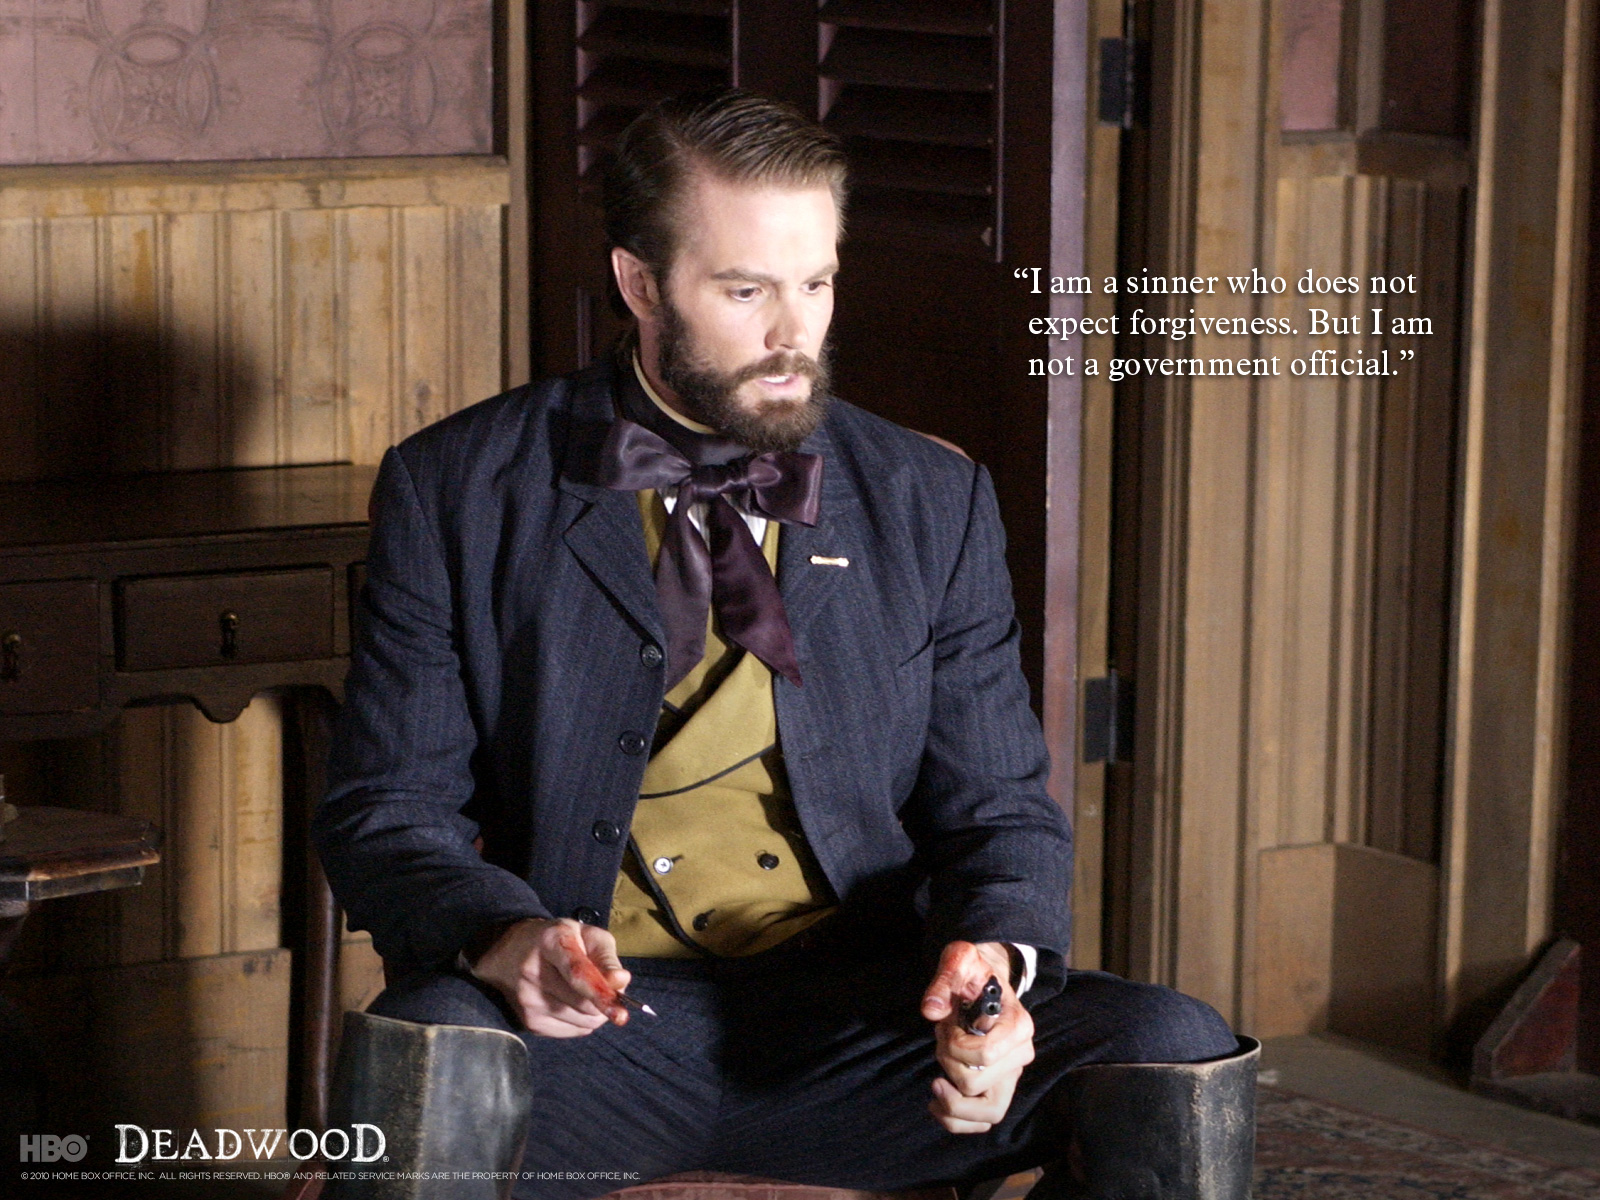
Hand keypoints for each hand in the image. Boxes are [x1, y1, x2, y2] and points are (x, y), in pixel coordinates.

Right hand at [470, 917, 632, 1037]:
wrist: (509, 953)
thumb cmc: (558, 941)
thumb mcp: (586, 935)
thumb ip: (607, 958)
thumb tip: (621, 982)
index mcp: (550, 942)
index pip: (577, 973)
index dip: (601, 993)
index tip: (621, 1014)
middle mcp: (532, 972)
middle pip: (583, 1003)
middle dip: (603, 1001)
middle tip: (602, 986)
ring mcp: (527, 1000)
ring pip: (581, 1021)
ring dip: (594, 1012)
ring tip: (583, 992)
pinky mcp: (528, 1022)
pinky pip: (572, 1031)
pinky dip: (581, 1021)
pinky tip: (571, 1003)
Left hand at [920, 940, 1035, 1132]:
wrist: (983, 980)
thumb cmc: (972, 972)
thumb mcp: (958, 961)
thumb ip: (945, 980)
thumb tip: (932, 1011)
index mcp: (1018, 1025)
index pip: (985, 1054)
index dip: (955, 1047)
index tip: (946, 1027)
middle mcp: (1021, 1054)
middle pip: (978, 1086)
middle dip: (948, 1066)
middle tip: (941, 1042)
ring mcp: (1011, 1074)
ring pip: (988, 1114)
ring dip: (952, 1101)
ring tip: (936, 1081)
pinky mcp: (998, 1087)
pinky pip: (983, 1120)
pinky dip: (957, 1120)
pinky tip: (936, 1103)